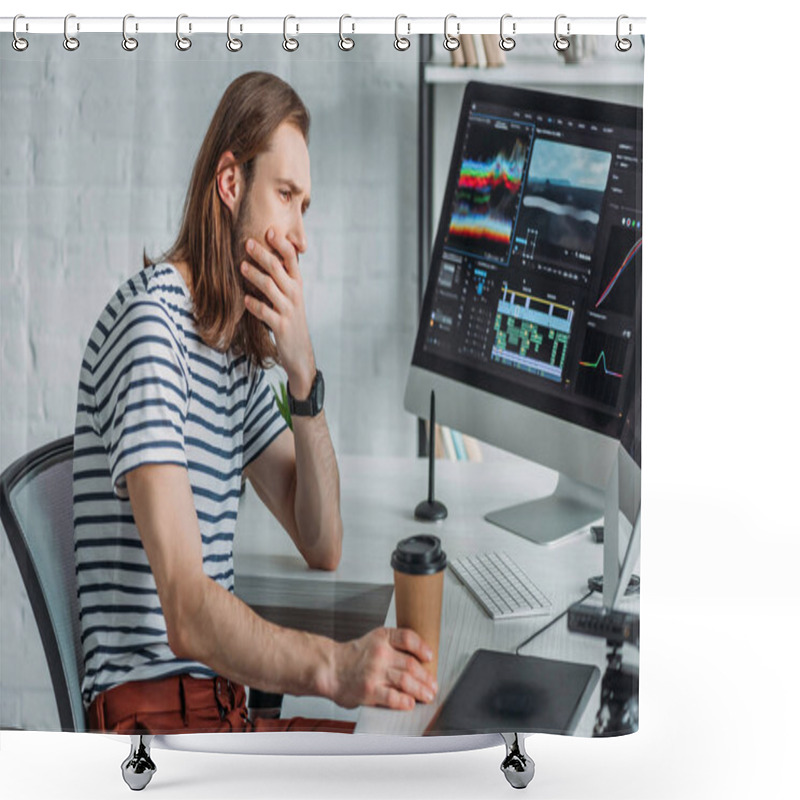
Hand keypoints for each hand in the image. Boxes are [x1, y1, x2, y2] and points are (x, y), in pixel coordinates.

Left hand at [241, 229, 315, 396]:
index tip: (269, 230)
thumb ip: (280, 279)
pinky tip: (244, 299)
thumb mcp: (290, 298)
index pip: (291, 259)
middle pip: (279, 269)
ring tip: (241, 267)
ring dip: (254, 276)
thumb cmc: (291, 321)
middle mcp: (295, 294)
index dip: (281, 244)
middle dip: (263, 255)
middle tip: (247, 243)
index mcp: (297, 285)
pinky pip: (265, 312)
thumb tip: (264, 257)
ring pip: (270, 287)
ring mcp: (288, 310)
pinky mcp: (280, 326)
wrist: (300, 352)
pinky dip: (254, 305)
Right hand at [329, 628, 437, 710]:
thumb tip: (420, 660)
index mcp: (382, 637)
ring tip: (428, 695)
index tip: (430, 657)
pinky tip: (410, 703)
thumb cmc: (354, 657)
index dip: (422, 648)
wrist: (330, 669)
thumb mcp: (374, 640)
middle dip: (426, 677)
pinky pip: (392, 697)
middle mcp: (379, 653)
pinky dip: (404, 701)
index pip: (408, 638)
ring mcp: (374, 672)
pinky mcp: (369, 690)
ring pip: (405, 681)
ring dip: (420, 690)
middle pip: (410, 664)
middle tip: (433, 684)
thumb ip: (394, 646)